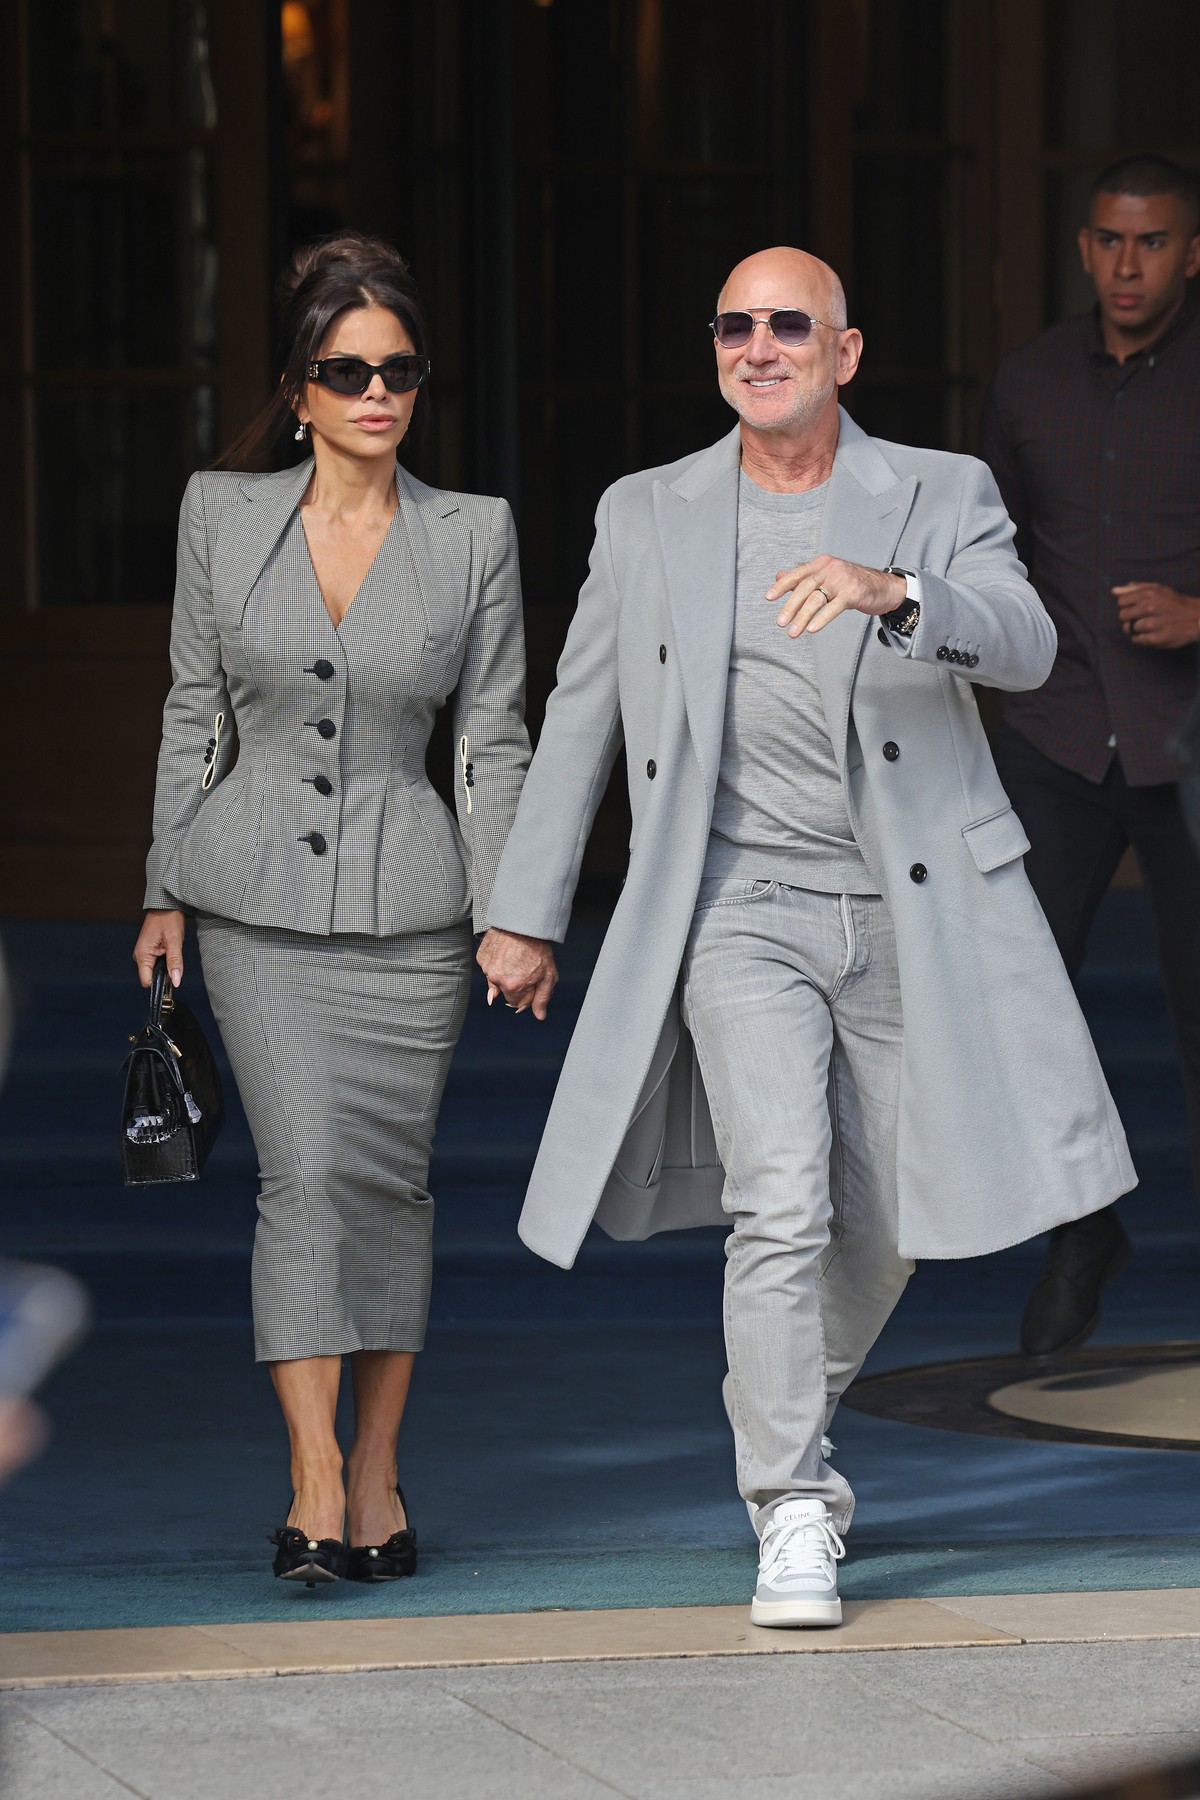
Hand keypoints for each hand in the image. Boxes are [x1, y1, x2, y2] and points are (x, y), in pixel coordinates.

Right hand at [133, 910, 185, 989]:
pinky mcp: (150, 950)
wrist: (167, 905)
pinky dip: (166, 960)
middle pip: (152, 977)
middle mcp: (141, 956)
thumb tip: (176, 981)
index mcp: (142, 955)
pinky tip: (170, 949)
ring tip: (172, 950)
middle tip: (175, 959)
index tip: (172, 977)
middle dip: (165, 973)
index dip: (160, 983)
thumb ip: (175, 962)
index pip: (147, 981)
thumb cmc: (168, 918)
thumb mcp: (174, 941)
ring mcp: (145, 953)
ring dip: (167, 965)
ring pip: (156, 970)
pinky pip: (158, 962)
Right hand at [476, 928, 557, 1019]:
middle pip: (504, 992)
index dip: (525, 993)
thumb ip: (542, 998)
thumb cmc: (538, 948)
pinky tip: (506, 953)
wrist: (524, 922)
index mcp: (513, 987)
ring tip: (515, 958)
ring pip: (495, 979)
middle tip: (524, 967)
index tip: (530, 980)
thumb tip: (539, 1016)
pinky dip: (496, 963)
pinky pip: (488, 967)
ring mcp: (486, 967)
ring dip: (504, 973)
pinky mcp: (481, 956)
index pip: (515, 1002)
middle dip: (514, 984)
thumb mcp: (548, 975)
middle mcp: (496, 980)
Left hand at [767, 555, 905, 636]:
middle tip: (780, 623)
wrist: (883, 587)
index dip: (782, 585)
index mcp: (821, 563)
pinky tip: (811, 629)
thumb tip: (778, 576)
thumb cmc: (852, 583)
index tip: (768, 598)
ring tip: (792, 633)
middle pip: (805, 587)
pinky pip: (833, 608)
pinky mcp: (853, 593)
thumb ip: (803, 577)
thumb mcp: (826, 576)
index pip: (797, 573)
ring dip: (802, 617)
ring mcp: (842, 580)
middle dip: (790, 606)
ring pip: (816, 599)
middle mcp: (830, 568)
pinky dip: (821, 619)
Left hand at [1113, 583, 1199, 650]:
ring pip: (1129, 628)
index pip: (1121, 601)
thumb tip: (1113, 591)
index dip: (1126, 604)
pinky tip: (1150, 633)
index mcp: (1149, 593)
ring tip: (1148, 625)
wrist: (1195, 617)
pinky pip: (1137, 640)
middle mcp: (1150, 607)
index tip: (1135, 606)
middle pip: (1123, 615)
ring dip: (1136, 628)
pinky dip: (1141, 638)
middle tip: (1140, 616)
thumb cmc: (1173, 601)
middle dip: (1129, 616)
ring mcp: (1153, 624)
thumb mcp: (1157, 589)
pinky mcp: (1156, 638)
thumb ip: (1135, 588)